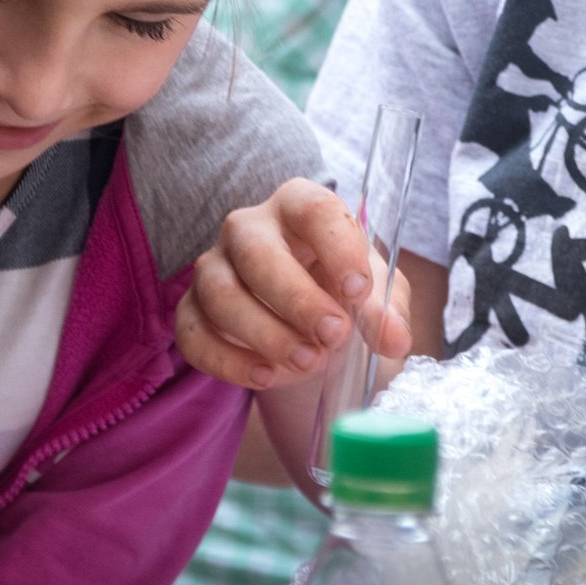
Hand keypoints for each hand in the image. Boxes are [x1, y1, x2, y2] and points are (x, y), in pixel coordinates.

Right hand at [177, 178, 411, 389]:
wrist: (306, 324)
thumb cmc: (339, 291)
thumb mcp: (375, 293)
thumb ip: (386, 310)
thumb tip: (394, 338)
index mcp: (298, 206)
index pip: (312, 210)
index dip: (336, 248)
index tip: (358, 291)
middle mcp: (247, 228)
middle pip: (257, 252)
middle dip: (295, 298)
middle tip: (333, 335)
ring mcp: (212, 268)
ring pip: (220, 293)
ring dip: (265, 333)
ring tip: (308, 362)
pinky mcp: (191, 311)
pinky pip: (194, 334)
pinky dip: (228, 361)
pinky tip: (266, 377)